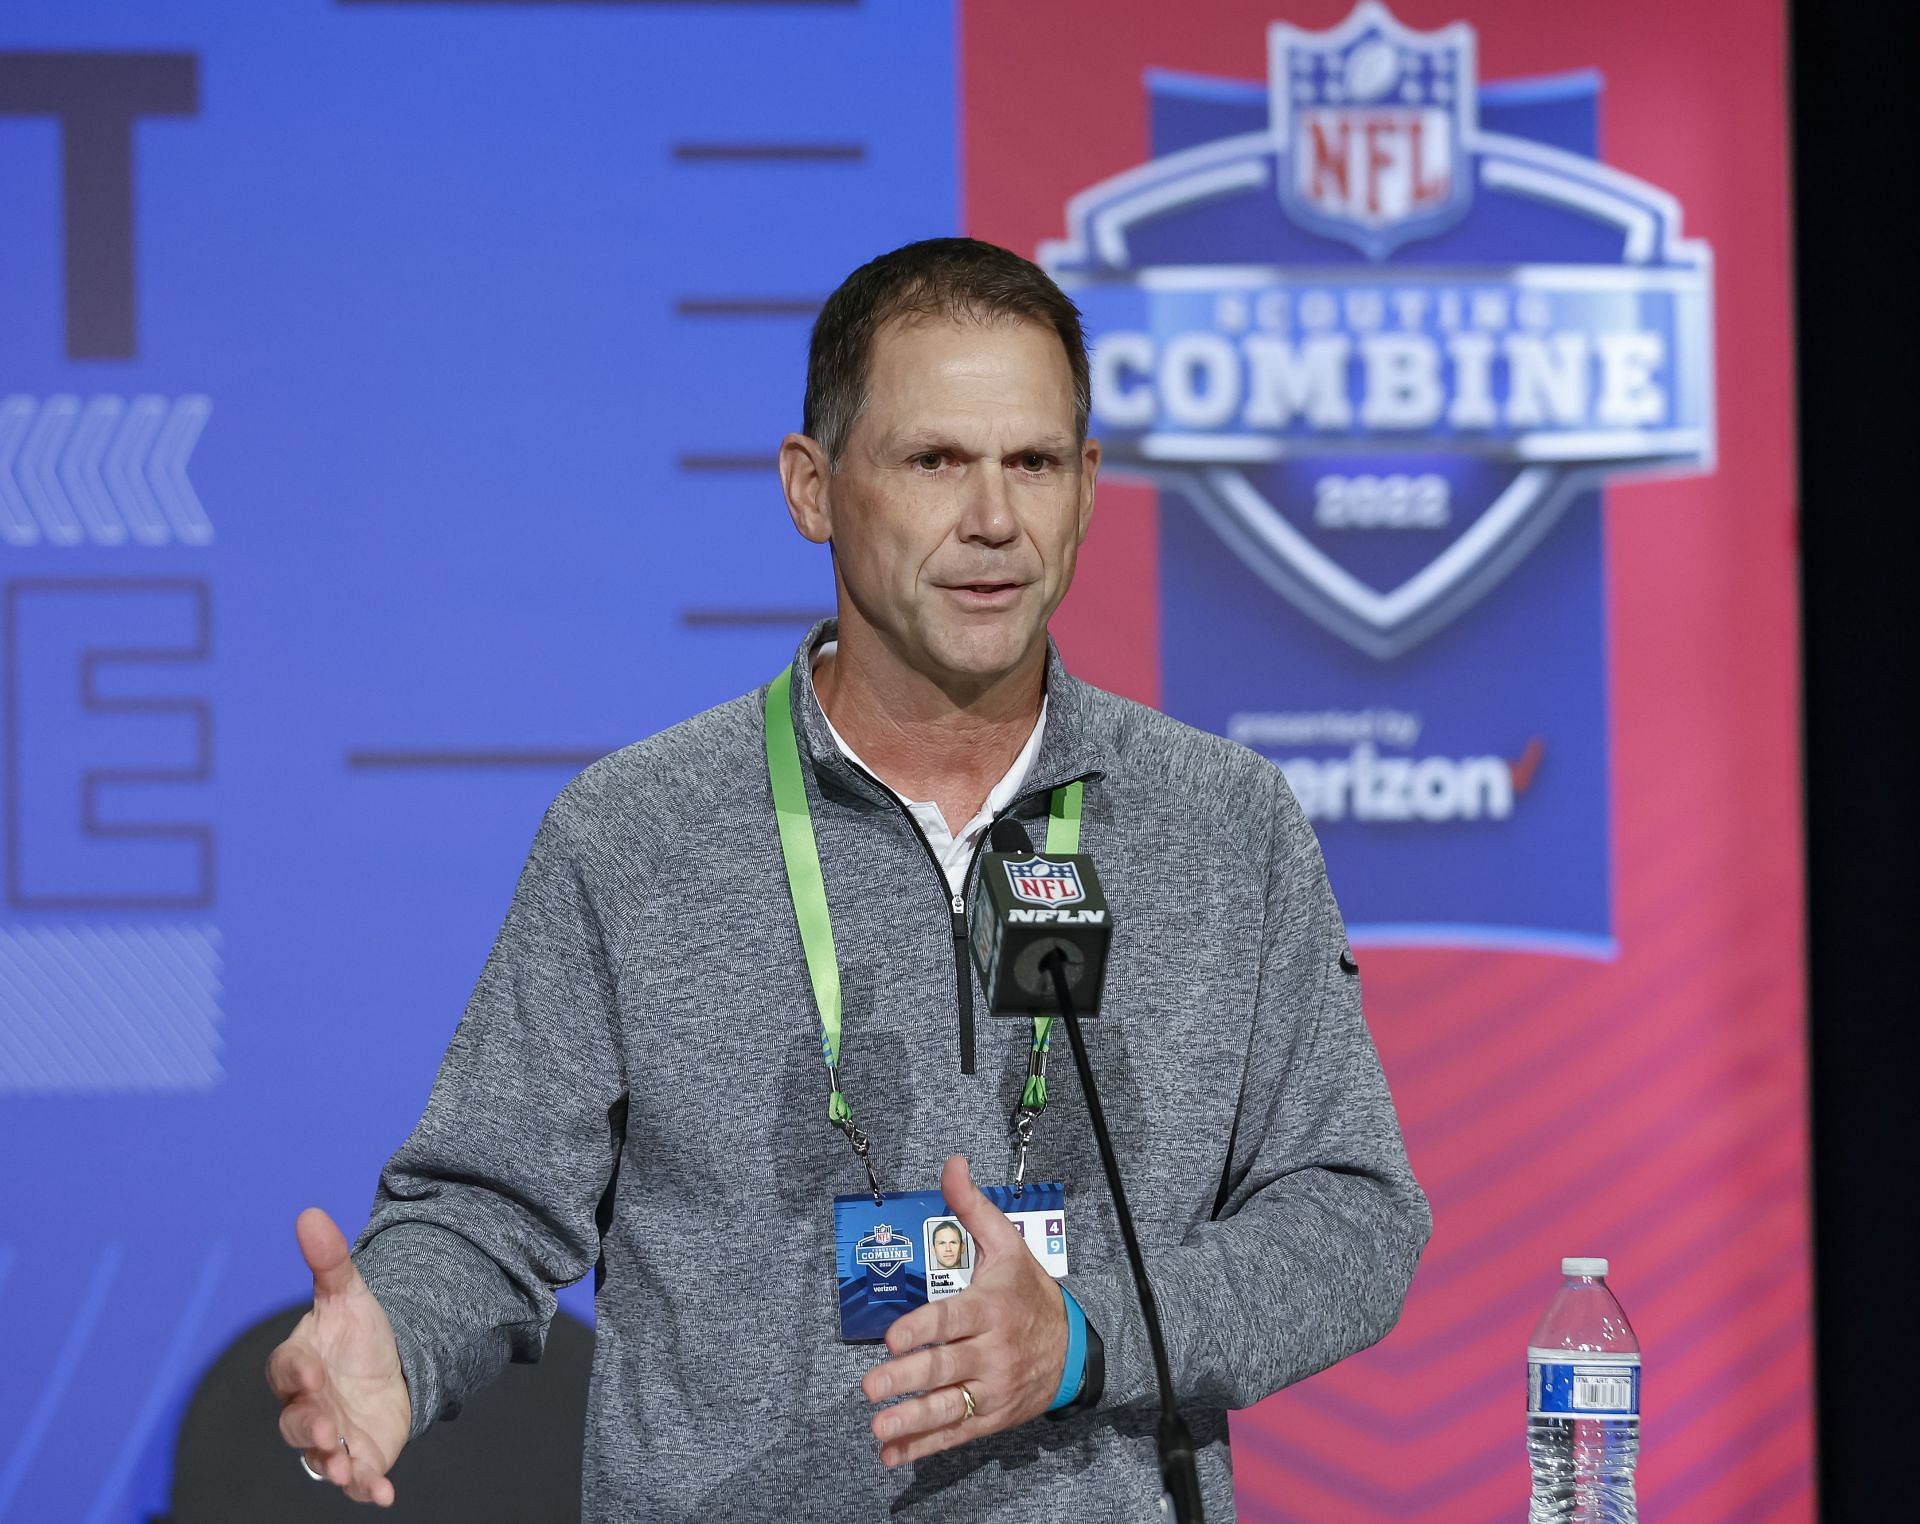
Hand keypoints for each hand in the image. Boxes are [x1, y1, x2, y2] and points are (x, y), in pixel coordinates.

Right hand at [265, 1208, 412, 1505]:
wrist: (389, 1365)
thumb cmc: (356, 1332)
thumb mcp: (350, 1293)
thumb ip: (330, 1260)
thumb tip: (311, 1213)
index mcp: (299, 1364)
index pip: (288, 1371)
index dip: (298, 1375)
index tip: (314, 1374)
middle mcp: (308, 1406)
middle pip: (298, 1420)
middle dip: (311, 1426)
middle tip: (329, 1429)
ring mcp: (331, 1435)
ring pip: (320, 1456)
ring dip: (332, 1464)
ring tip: (346, 1470)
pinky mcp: (359, 1457)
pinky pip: (357, 1478)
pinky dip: (366, 1488)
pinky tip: (383, 1495)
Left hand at [860, 1155, 1068, 1466]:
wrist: (1077, 1346)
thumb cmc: (1030, 1293)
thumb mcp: (1008, 1245)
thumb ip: (972, 1208)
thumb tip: (951, 1165)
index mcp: (990, 1308)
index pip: (951, 1321)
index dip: (921, 1330)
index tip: (892, 1339)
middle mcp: (991, 1352)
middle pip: (944, 1368)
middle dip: (906, 1379)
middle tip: (871, 1386)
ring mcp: (992, 1389)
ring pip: (948, 1407)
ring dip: (910, 1422)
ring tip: (879, 1428)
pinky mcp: (992, 1417)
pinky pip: (955, 1433)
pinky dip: (923, 1448)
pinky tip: (891, 1456)